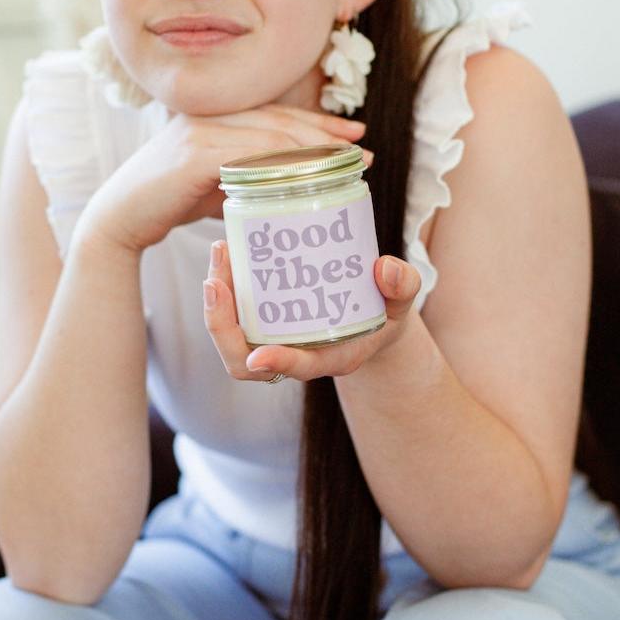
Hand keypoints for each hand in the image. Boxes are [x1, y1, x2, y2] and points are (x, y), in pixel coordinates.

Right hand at [76, 105, 368, 254]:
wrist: (120, 218)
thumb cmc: (171, 201)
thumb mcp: (217, 183)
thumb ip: (249, 176)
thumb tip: (290, 187)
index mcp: (218, 116)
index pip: (276, 113)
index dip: (318, 122)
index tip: (355, 134)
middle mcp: (210, 115)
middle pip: (279, 119)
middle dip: (325, 133)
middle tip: (362, 148)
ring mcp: (201, 131)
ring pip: (269, 135)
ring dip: (312, 149)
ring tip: (345, 164)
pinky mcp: (192, 155)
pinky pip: (247, 156)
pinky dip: (280, 165)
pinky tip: (305, 179)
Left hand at [202, 240, 421, 381]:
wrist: (374, 314)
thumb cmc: (386, 311)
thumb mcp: (402, 300)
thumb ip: (402, 286)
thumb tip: (386, 269)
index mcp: (332, 357)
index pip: (299, 368)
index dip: (278, 364)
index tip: (259, 357)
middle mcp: (297, 354)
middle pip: (245, 360)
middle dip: (222, 325)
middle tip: (217, 280)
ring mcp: (277, 339)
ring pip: (233, 337)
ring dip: (217, 303)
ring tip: (220, 252)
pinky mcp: (265, 321)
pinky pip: (234, 315)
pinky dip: (225, 287)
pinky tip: (228, 251)